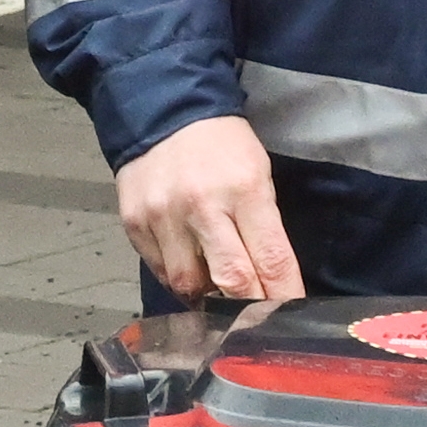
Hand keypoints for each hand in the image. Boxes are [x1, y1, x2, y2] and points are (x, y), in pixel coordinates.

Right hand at [111, 115, 299, 310]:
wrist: (165, 110)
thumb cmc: (222, 146)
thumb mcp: (258, 175)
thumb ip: (263, 228)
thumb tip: (270, 281)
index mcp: (245, 191)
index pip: (271, 260)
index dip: (284, 296)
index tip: (290, 316)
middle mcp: (202, 206)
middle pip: (231, 280)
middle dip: (248, 307)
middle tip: (255, 316)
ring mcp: (164, 217)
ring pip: (188, 286)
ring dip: (206, 294)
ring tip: (214, 281)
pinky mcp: (135, 224)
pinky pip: (160, 271)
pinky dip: (177, 277)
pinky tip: (187, 262)